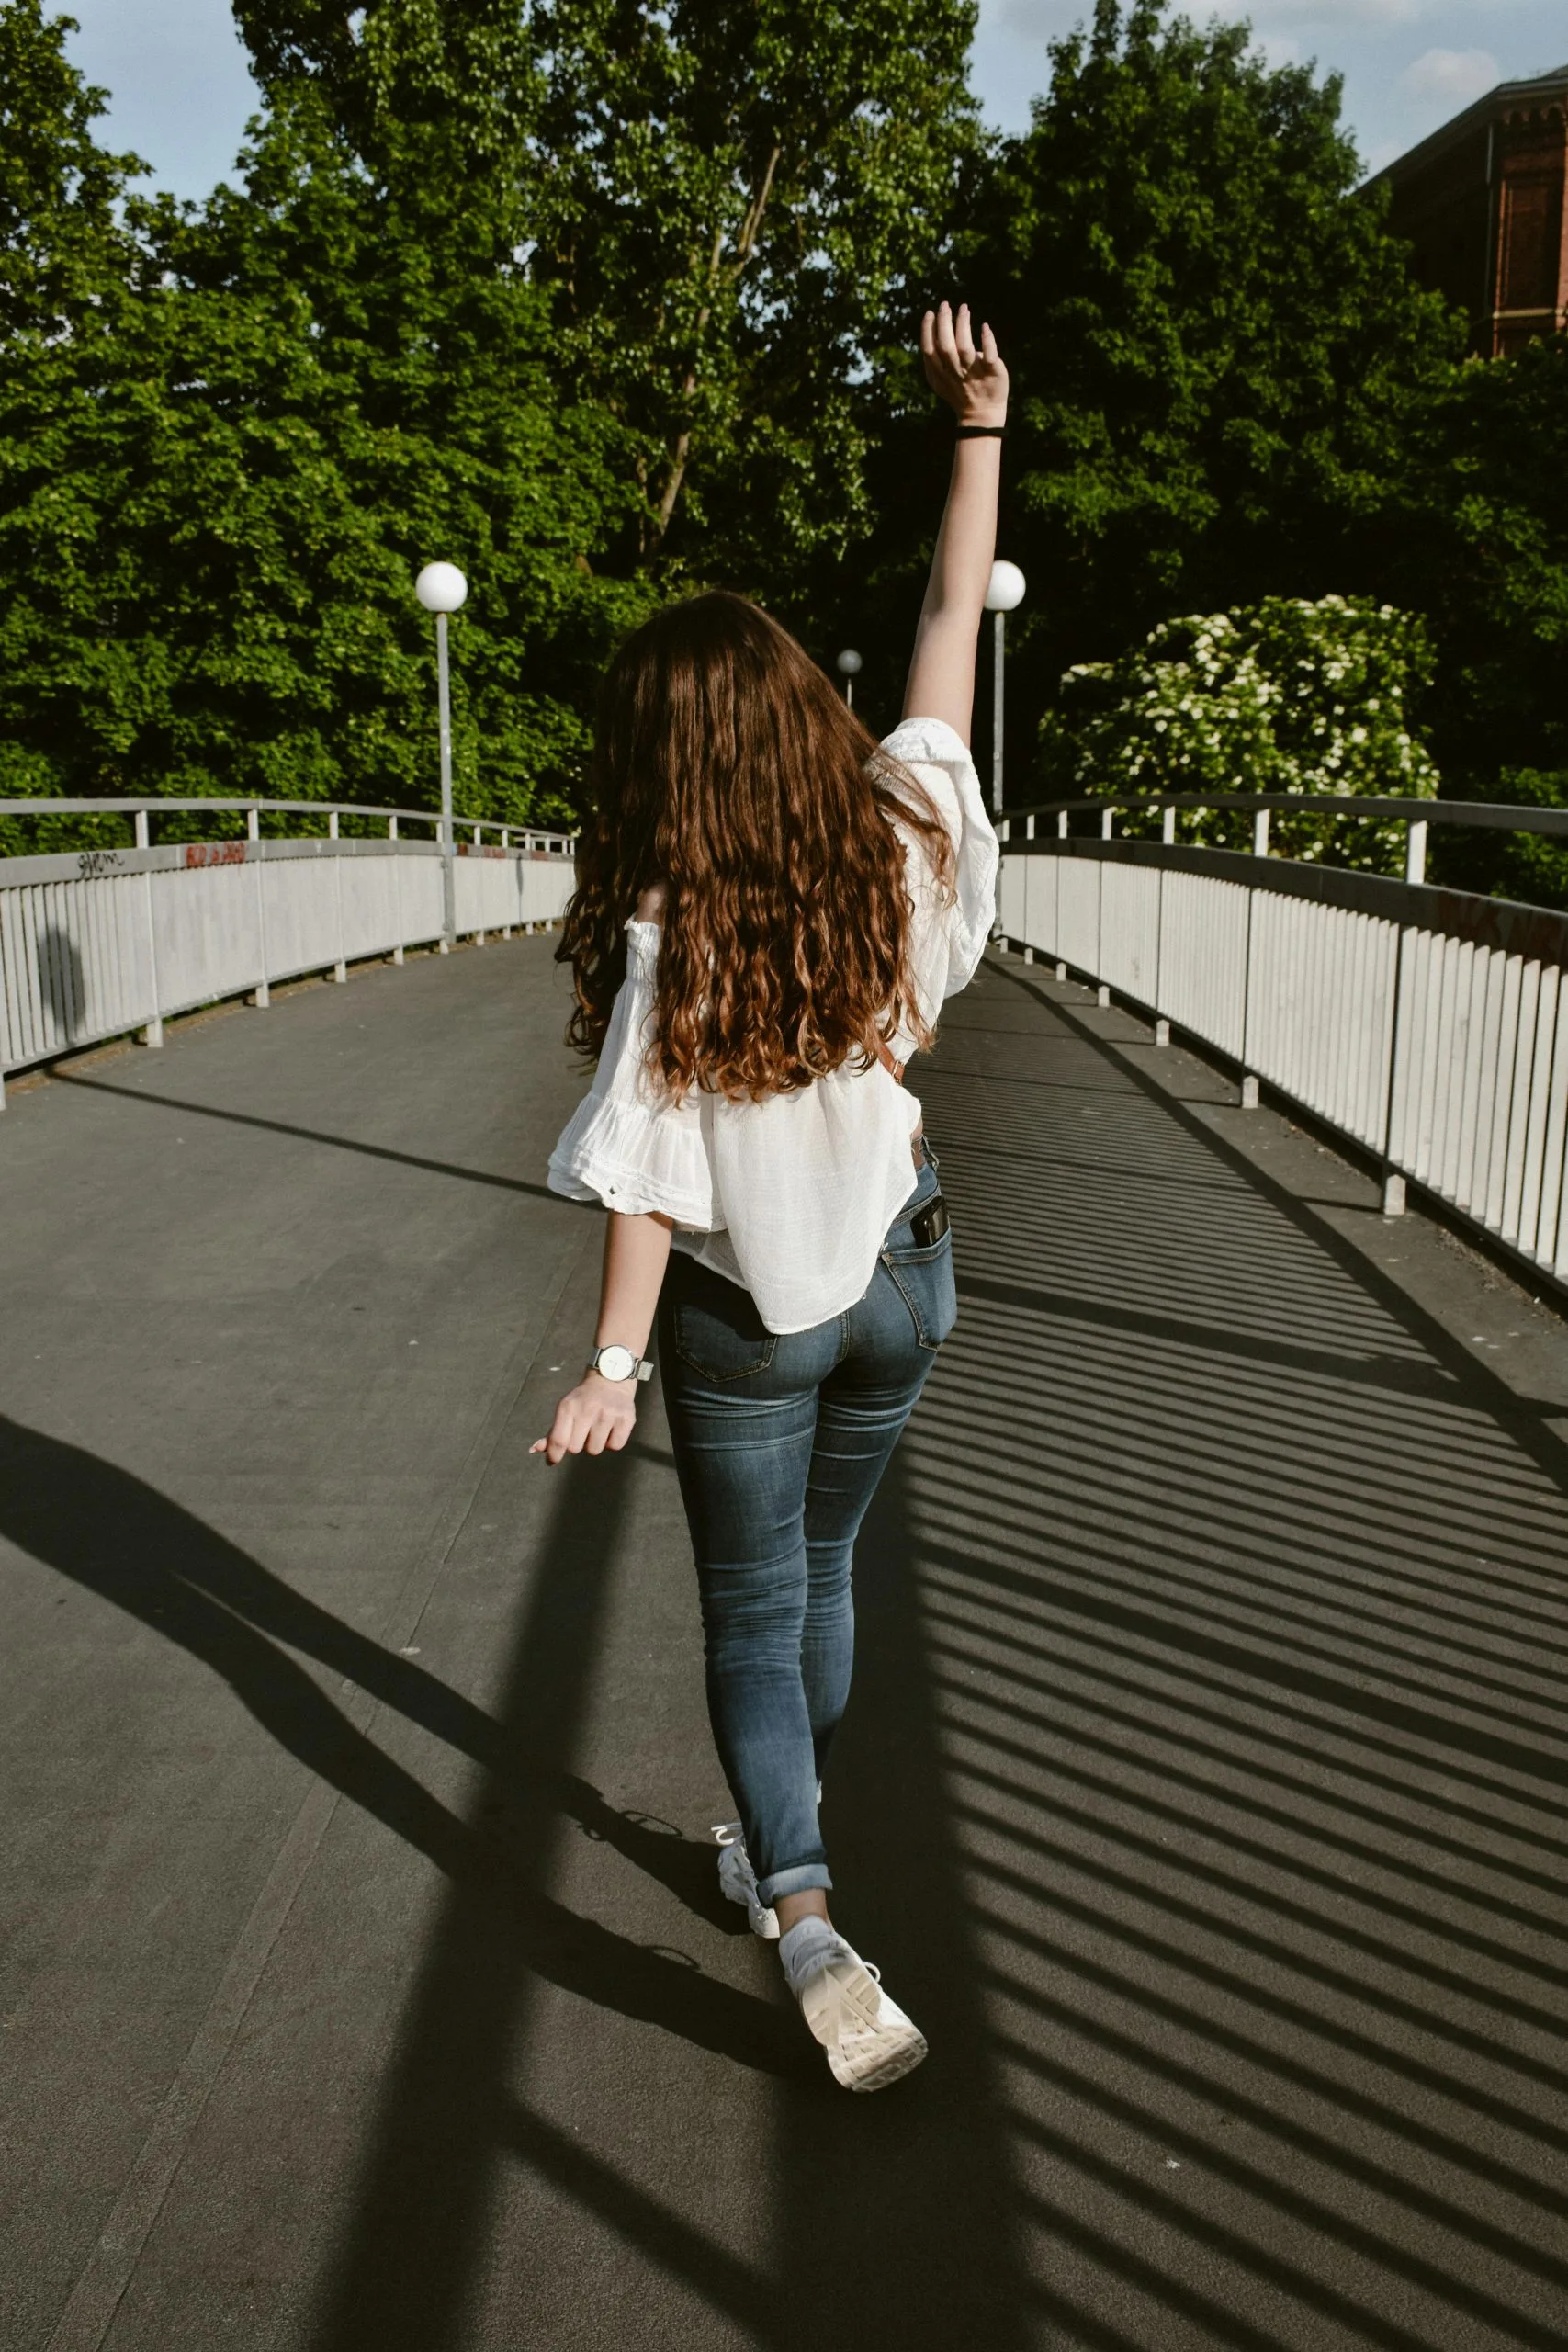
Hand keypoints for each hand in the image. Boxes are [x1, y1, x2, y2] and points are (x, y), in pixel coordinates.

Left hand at [531, 1370, 636, 1464]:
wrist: (611, 1378)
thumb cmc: (583, 1399)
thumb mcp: (565, 1410)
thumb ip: (552, 1432)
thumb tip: (534, 1450)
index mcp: (569, 1407)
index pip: (558, 1440)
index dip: (554, 1455)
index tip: (554, 1460)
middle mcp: (588, 1410)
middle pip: (575, 1448)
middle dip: (577, 1444)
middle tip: (583, 1432)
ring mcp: (608, 1414)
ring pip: (595, 1449)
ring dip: (595, 1444)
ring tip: (597, 1429)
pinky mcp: (626, 1419)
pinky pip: (615, 1446)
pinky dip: (611, 1442)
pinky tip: (610, 1429)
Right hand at [920, 300, 1007, 427]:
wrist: (982, 413)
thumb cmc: (960, 390)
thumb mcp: (940, 379)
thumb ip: (933, 359)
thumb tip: (932, 326)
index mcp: (940, 374)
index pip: (929, 349)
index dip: (928, 330)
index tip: (930, 312)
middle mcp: (955, 373)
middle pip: (945, 345)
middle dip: (944, 322)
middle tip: (945, 305)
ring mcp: (973, 373)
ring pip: (965, 347)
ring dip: (963, 325)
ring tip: (964, 308)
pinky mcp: (992, 373)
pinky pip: (990, 356)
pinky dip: (987, 340)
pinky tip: (984, 327)